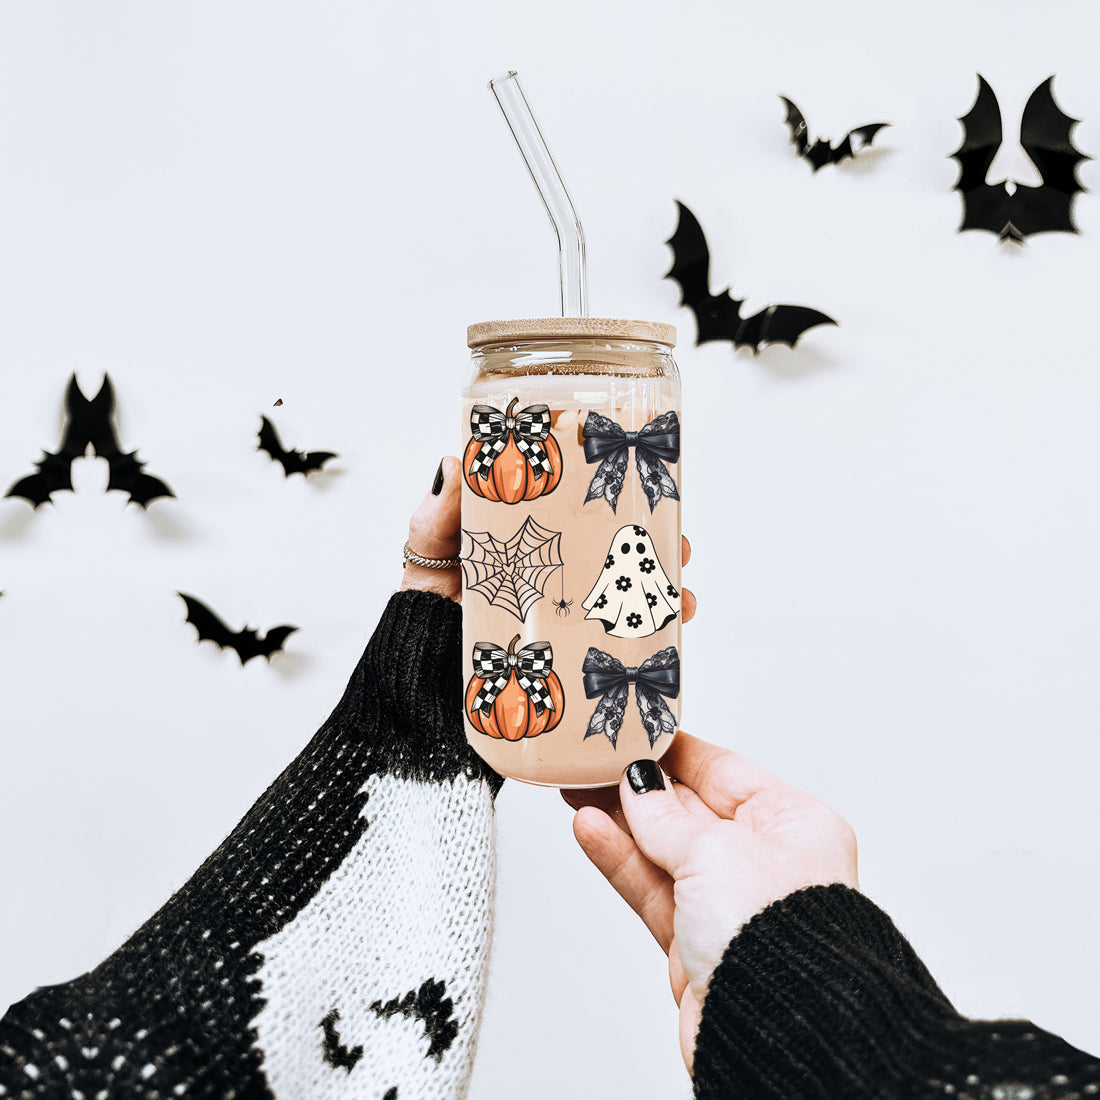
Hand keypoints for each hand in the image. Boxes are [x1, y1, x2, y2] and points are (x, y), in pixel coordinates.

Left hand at [399, 457, 696, 619]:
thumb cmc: (425, 605)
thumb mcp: (430, 549)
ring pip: (627, 590)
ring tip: (679, 596)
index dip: (614, 485)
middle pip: (617, 544)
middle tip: (676, 541)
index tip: (640, 474)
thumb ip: (440, 512)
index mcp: (529, 532)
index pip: (579, 499)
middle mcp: (556, 565)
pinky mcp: (571, 647)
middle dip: (654, 542)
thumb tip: (454, 460)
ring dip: (662, 589)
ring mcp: (566, 606)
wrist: (421, 676)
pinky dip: (649, 636)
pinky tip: (666, 636)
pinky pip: (616, 638)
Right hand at [562, 734, 857, 1072]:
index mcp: (792, 824)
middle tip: (592, 761)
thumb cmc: (780, 936)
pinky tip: (590, 831)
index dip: (674, 751)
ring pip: (662, 849)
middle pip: (688, 808)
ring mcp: (728, 903)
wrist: (774, 1030)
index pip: (723, 770)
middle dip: (639, 786)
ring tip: (577, 791)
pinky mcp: (696, 942)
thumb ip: (666, 816)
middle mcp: (763, 861)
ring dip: (620, 822)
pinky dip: (620, 860)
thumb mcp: (714, 850)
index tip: (635, 732)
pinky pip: (651, 887)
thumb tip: (640, 783)